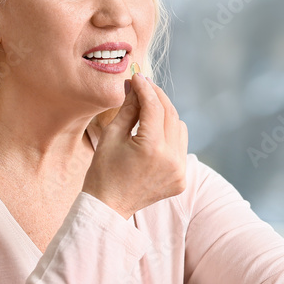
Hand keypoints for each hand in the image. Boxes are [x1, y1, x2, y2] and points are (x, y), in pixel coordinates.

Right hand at [82, 74, 188, 218]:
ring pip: (180, 128)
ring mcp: (179, 171)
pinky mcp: (181, 179)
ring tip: (148, 109)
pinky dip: (170, 135)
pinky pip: (181, 146)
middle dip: (157, 97)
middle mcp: (171, 160)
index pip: (154, 107)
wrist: (108, 207)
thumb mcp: (112, 135)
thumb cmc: (103, 171)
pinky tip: (154, 132)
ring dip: (166, 114)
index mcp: (151, 149)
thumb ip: (128, 108)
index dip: (145, 88)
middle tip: (143, 85)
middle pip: (171, 114)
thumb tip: (136, 85)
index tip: (137, 76)